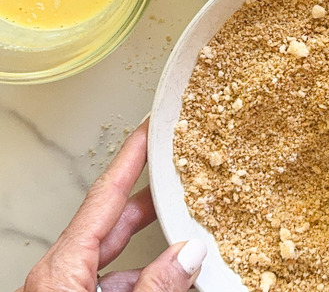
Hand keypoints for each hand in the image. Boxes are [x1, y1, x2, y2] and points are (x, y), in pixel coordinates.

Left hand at [17, 119, 206, 291]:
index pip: (104, 197)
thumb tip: (189, 255)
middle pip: (111, 221)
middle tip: (177, 173)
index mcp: (62, 269)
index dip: (130, 159)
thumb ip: (156, 284)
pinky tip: (171, 279)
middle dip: (150, 199)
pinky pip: (111, 279)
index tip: (147, 132)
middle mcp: (59, 275)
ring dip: (153, 250)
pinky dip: (143, 275)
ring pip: (115, 255)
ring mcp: (65, 290)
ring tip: (189, 240)